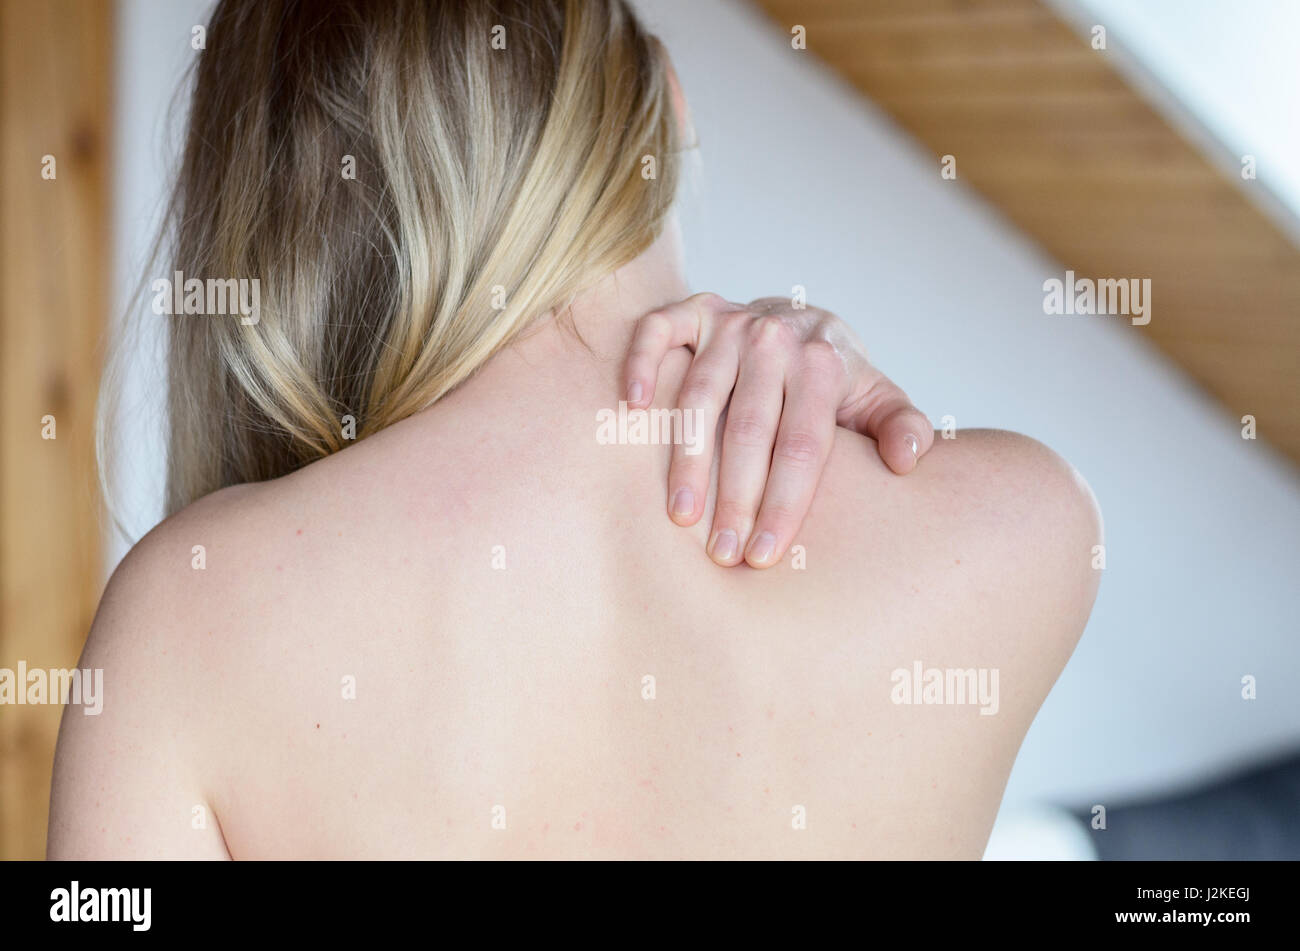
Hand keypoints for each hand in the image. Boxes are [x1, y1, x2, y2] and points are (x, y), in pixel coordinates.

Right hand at [623, 292, 933, 567]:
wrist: (799, 324)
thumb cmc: (834, 384)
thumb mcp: (877, 402)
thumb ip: (900, 427)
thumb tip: (908, 459)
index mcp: (824, 364)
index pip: (802, 445)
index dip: (784, 503)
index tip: (765, 555)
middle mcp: (775, 339)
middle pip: (750, 428)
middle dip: (735, 497)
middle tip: (721, 555)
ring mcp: (730, 323)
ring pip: (700, 395)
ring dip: (687, 458)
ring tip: (680, 518)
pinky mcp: (691, 311)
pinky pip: (657, 331)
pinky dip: (641, 364)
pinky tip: (633, 409)